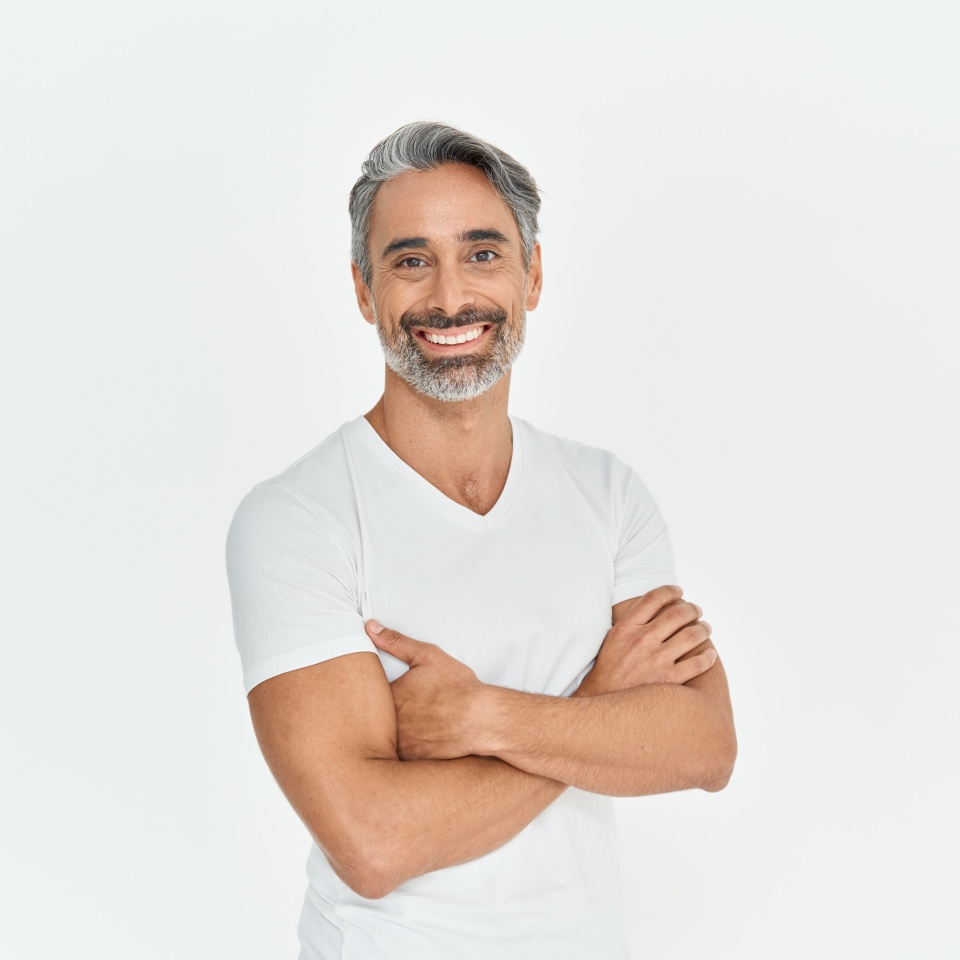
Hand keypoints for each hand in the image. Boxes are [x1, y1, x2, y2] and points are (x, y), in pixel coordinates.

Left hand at [366, 620, 484, 760]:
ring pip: (381, 739)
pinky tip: (415, 737)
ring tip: (404, 723)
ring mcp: (399, 744)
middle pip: (369, 719)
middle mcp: (389, 723)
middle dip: (373, 714)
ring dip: (384, 733)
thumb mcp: (427, 656)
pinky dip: (401, 747)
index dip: (367, 691)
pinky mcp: (412, 758)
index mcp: (389, 696)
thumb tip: (370, 627)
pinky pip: (396, 756)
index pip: (363, 694)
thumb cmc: (457, 687)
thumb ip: (396, 641)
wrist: (482, 720)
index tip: (374, 689)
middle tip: (389, 706)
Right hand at [576, 585, 716, 696]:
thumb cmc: (608, 671)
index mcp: (627, 628)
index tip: (678, 591)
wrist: (602, 703)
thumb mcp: (612, 639)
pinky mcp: (668, 680)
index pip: (654, 598)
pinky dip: (707, 656)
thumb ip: (630, 623)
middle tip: (697, 610)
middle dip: (692, 609)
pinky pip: (697, 664)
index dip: (670, 591)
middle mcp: (643, 640)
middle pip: (677, 614)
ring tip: (706, 628)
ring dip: (703, 629)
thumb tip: (651, 608)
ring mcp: (656, 660)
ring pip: (691, 635)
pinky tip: (710, 654)